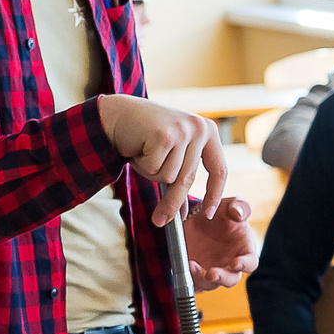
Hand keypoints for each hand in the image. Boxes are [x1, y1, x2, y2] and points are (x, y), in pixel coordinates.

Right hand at [97, 95, 228, 225]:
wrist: (115, 113)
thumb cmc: (145, 136)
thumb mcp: (171, 154)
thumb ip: (181, 177)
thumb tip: (184, 214)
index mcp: (208, 131)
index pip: (219, 170)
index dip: (214, 195)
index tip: (208, 215)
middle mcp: (200, 129)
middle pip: (189, 178)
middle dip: (173, 202)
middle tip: (161, 221)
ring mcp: (183, 130)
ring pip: (169, 175)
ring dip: (150, 171)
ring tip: (144, 153)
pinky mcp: (164, 135)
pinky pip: (154, 168)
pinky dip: (141, 165)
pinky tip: (137, 148)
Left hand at [178, 195, 258, 288]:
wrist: (197, 220)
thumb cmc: (221, 214)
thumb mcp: (229, 205)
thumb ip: (238, 206)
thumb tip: (238, 214)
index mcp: (244, 251)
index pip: (251, 263)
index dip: (245, 265)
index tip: (236, 263)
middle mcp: (230, 265)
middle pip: (231, 279)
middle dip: (222, 278)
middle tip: (212, 274)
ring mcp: (213, 270)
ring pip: (210, 283)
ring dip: (201, 277)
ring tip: (192, 265)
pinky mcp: (196, 273)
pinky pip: (193, 281)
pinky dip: (189, 276)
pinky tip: (185, 264)